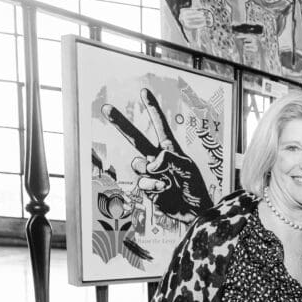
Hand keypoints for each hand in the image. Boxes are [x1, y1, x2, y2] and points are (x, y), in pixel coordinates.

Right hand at [102, 88, 213, 223]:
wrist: (194, 210)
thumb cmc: (195, 187)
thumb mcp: (187, 168)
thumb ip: (170, 159)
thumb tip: (152, 161)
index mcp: (170, 149)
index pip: (160, 125)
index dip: (152, 109)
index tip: (143, 91)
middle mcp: (157, 158)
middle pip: (135, 138)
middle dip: (121, 123)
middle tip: (105, 107)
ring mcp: (150, 173)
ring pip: (138, 164)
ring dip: (151, 172)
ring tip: (167, 182)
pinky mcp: (146, 188)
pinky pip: (142, 182)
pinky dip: (152, 185)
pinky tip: (164, 190)